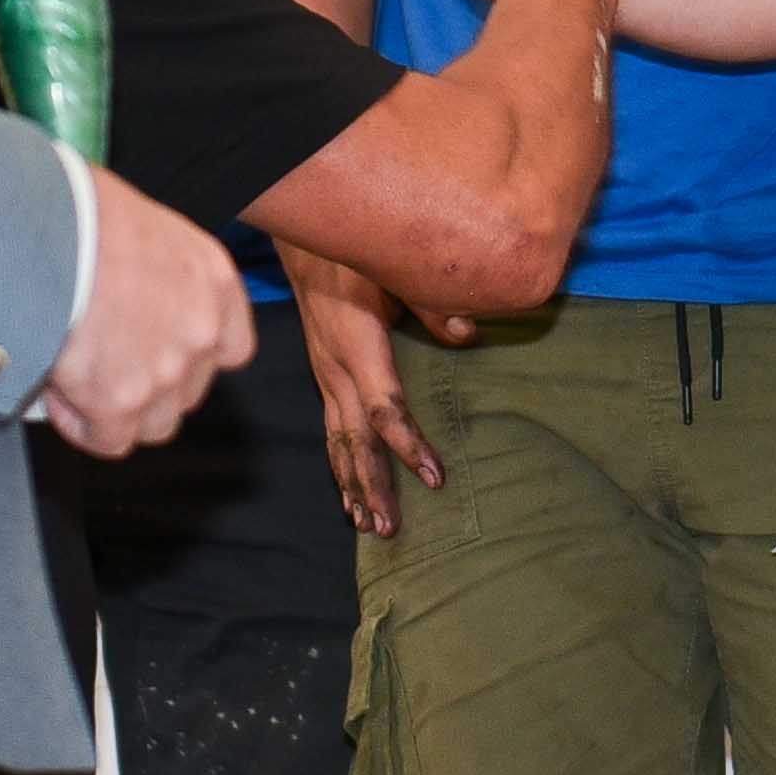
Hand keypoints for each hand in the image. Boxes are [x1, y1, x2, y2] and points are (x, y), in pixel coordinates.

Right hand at [43, 168, 253, 456]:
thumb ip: (158, 277)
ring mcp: (166, 370)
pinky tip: (58, 395)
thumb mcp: (146, 230)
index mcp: (215, 282)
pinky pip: (108, 440)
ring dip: (119, 410)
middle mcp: (202, 330)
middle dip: (149, 384)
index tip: (157, 349)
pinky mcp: (120, 401)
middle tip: (104, 362)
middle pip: (188, 390)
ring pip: (154, 422)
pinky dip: (82, 426)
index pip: (231, 348)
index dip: (193, 357)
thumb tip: (129, 305)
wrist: (50, 226)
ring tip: (77, 379)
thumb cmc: (85, 211)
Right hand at [287, 246, 457, 533]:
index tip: (435, 478)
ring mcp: (326, 378)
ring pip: (339, 443)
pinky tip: (348, 495)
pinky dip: (341, 466)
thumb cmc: (353, 257)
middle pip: (357, 442)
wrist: (307, 245)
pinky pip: (332, 432)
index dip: (410, 447)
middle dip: (374, 486)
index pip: (384, 410)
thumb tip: (468, 334)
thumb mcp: (392, 272)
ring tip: (368, 526)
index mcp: (357, 349)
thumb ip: (432, 305)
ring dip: (354, 486)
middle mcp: (336, 372)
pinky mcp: (324, 378)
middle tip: (391, 528)